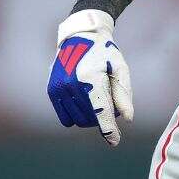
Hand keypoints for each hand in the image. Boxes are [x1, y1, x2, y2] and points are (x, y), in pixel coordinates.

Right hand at [47, 9, 133, 146]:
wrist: (80, 36)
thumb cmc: (105, 53)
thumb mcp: (120, 69)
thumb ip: (123, 95)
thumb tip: (128, 119)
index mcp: (91, 78)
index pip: (101, 112)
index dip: (109, 130)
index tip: (115, 141)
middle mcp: (71, 84)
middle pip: (89, 119)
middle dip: (102, 119)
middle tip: (111, 105)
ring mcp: (58, 87)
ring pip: (77, 120)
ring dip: (89, 118)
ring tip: (98, 100)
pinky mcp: (51, 90)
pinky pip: (64, 117)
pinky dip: (76, 116)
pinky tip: (84, 105)